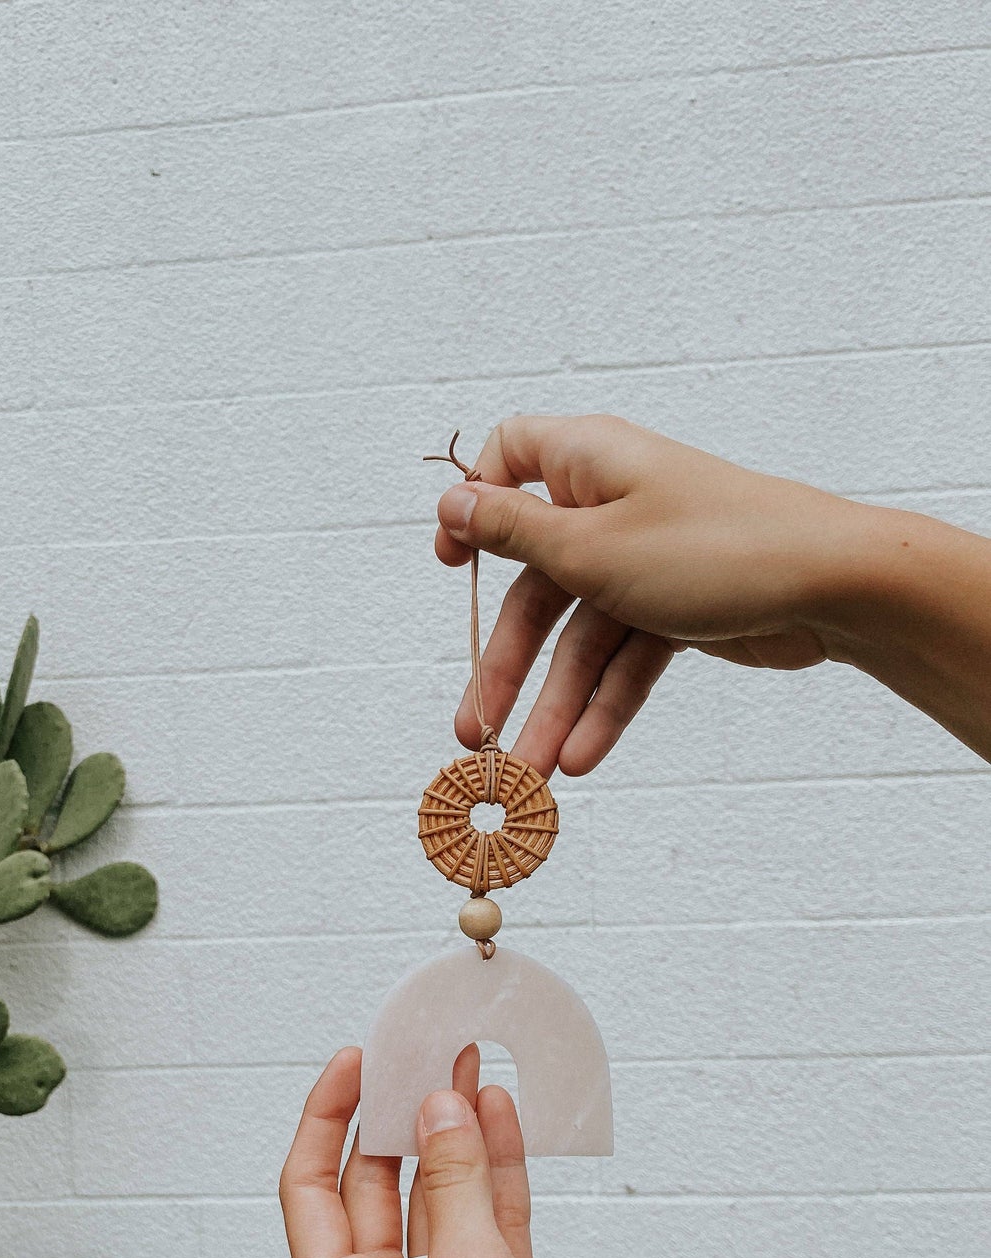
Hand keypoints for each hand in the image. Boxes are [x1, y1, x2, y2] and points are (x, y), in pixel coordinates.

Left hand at [279, 1044, 656, 1257]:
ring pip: (437, 1199)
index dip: (327, 1119)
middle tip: (422, 1049)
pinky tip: (502, 1118)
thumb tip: (437, 1105)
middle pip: (372, 1187)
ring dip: (451, 1136)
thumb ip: (454, 1189)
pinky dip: (495, 1173)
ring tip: (466, 1062)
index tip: (355, 1059)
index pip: (311, 1189)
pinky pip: (487, 1223)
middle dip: (396, 1117)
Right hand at [435, 413, 870, 775]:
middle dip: (506, 664)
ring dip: (553, 708)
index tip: (453, 566)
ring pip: (579, 639)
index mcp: (587, 464)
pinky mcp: (676, 609)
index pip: (509, 459)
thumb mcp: (590, 547)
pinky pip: (624, 661)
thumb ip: (512, 532)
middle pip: (534, 586)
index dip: (473, 508)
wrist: (832, 587)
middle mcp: (611, 506)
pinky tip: (582, 756)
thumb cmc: (716, 547)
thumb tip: (450, 502)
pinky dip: (604, 706)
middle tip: (475, 732)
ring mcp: (644, 561)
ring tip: (531, 773)